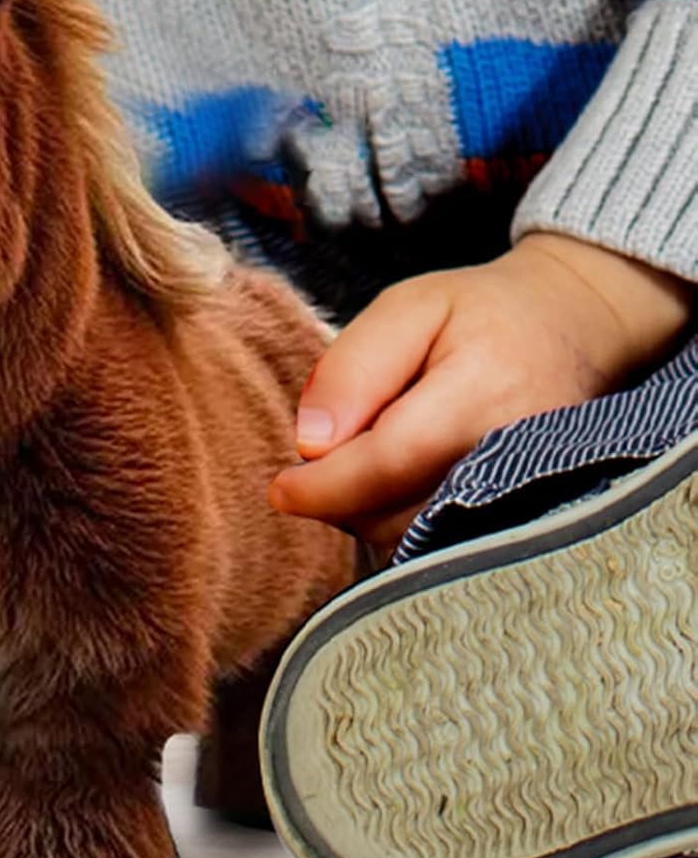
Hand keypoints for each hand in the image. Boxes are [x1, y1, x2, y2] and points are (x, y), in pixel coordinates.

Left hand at [269, 232, 694, 550]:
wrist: (575, 330)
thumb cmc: (478, 316)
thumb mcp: (407, 308)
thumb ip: (353, 369)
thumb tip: (310, 444)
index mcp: (486, 389)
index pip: (389, 461)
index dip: (326, 484)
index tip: (281, 489)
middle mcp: (521, 456)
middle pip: (398, 515)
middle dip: (344, 498)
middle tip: (329, 455)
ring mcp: (535, 497)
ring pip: (418, 541)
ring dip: (370, 515)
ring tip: (371, 458)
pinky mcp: (530, 521)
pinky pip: (446, 549)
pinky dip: (404, 526)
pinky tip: (399, 485)